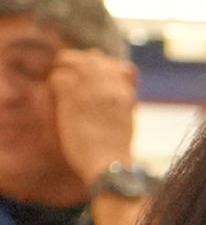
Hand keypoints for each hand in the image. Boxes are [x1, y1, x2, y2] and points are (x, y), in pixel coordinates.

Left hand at [50, 47, 133, 187]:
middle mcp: (110, 90)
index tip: (89, 70)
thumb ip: (124, 96)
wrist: (110, 165)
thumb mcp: (129, 118)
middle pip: (94, 59)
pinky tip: (56, 89)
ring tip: (61, 75)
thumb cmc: (117, 148)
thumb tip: (124, 76)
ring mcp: (91, 94)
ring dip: (65, 66)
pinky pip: (60, 77)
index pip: (115, 65)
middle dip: (80, 60)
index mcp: (126, 94)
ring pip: (76, 63)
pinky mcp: (73, 101)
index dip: (100, 64)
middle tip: (69, 68)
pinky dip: (56, 79)